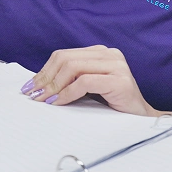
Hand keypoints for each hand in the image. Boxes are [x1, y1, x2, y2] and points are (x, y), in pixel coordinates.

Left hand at [21, 45, 159, 116]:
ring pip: (73, 68)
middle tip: (33, 95)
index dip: (44, 70)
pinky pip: (85, 82)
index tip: (30, 86)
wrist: (141, 119)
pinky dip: (67, 93)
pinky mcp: (120, 80)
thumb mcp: (88, 87)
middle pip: (65, 59)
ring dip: (54, 86)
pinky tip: (59, 103)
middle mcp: (109, 53)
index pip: (64, 55)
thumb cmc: (112, 104)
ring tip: (44, 100)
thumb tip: (39, 84)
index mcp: (100, 52)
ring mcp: (116, 65)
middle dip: (45, 78)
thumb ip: (71, 79)